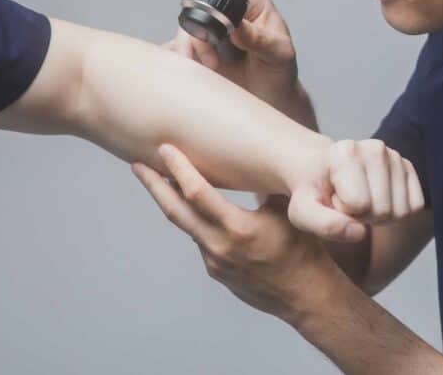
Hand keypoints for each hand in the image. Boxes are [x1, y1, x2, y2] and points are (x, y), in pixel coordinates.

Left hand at [132, 147, 334, 321]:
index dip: (178, 168)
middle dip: (154, 186)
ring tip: (165, 183)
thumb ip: (264, 188)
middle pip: (176, 211)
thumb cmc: (302, 249)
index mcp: (237, 227)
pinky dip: (199, 224)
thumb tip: (250, 163)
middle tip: (137, 165)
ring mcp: (215, 262)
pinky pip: (203, 242)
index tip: (164, 149)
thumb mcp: (287, 210)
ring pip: (189, 226)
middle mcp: (219, 246)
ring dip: (175, 204)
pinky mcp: (216, 272)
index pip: (197, 192)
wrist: (306, 294)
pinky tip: (205, 214)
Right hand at [164, 0, 301, 108]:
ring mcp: (211, 29)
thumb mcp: (278, 55)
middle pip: (197, 16)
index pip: (223, 2)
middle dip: (196, 42)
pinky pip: (178, 50)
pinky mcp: (199, 48)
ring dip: (188, 54)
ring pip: (184, 34)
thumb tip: (237, 27)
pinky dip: (180, 64)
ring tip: (205, 74)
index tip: (218, 44)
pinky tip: (192, 77)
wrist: (271, 101)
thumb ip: (260, 39)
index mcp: (252, 2)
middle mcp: (229, 11)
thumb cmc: (280, 74)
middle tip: (211, 66)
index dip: (215, 21)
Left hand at [298, 138, 425, 232]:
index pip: (359, 206)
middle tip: (345, 202)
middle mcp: (375, 148)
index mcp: (345, 153)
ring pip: (401, 212)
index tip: (332, 200)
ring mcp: (395, 155)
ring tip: (359, 200)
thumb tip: (359, 233)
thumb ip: (325, 224)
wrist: (320, 170)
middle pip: (383, 211)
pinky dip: (396, 211)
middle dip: (363, 217)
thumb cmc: (311, 191)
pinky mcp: (408, 166)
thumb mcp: (303, 212)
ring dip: (379, 216)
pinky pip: (415, 206)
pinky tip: (376, 199)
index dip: (344, 213)